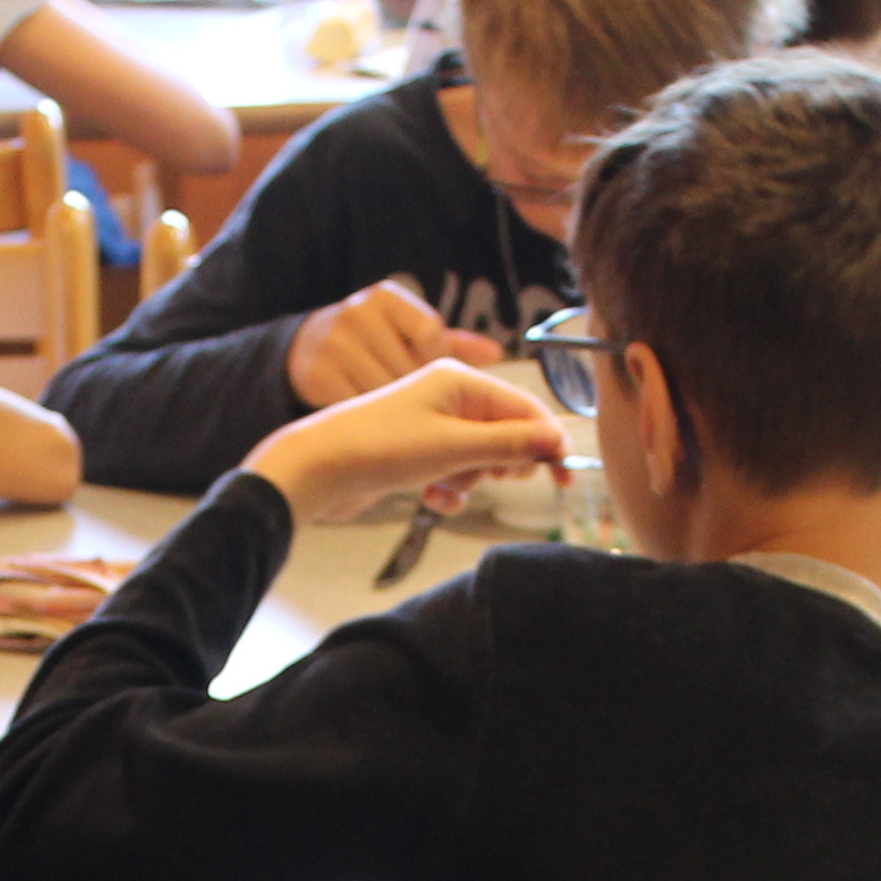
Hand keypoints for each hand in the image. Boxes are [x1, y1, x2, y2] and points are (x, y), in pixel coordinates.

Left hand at [243, 357, 566, 524]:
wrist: (315, 469)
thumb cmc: (380, 448)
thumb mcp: (455, 447)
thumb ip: (511, 444)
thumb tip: (559, 440)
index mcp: (460, 380)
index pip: (525, 407)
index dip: (547, 441)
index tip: (565, 477)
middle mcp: (448, 396)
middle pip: (506, 433)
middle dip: (501, 463)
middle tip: (489, 478)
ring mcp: (431, 424)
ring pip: (479, 458)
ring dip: (471, 480)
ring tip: (444, 488)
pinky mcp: (416, 452)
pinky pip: (453, 472)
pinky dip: (450, 489)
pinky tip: (432, 499)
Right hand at [284, 279, 503, 407]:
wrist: (306, 353)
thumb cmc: (374, 348)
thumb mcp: (409, 335)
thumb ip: (453, 345)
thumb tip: (497, 353)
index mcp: (387, 298)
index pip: (431, 335)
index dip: (440, 367)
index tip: (440, 389)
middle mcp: (358, 314)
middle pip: (410, 368)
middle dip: (424, 400)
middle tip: (430, 419)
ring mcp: (334, 344)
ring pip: (385, 393)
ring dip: (400, 417)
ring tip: (403, 425)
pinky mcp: (317, 375)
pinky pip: (360, 411)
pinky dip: (373, 426)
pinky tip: (377, 427)